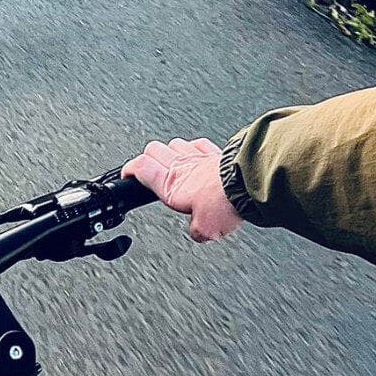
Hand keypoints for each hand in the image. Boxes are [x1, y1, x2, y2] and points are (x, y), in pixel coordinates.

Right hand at [123, 139, 242, 243]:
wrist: (249, 183)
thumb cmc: (226, 202)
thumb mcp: (206, 229)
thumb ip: (197, 231)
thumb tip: (198, 232)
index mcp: (171, 184)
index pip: (141, 168)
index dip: (129, 169)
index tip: (127, 174)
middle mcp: (182, 166)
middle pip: (153, 149)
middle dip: (148, 157)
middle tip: (149, 167)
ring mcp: (198, 155)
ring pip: (175, 143)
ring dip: (171, 151)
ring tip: (173, 161)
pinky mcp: (216, 151)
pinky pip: (199, 143)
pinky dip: (195, 148)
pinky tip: (199, 155)